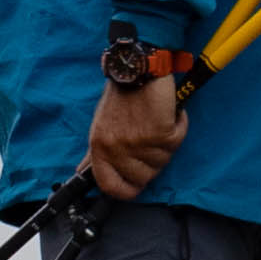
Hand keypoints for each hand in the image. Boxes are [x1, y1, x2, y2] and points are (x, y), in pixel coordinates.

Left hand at [79, 70, 190, 199]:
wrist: (137, 68)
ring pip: (163, 161)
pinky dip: (178, 126)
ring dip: (166, 143)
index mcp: (99, 148)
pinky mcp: (160, 132)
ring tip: (156, 120)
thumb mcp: (101, 127)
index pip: (110, 186)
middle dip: (153, 161)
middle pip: (144, 178)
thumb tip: (81, 172)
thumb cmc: (121, 98)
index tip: (136, 185)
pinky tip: (169, 113)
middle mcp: (117, 148)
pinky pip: (177, 140)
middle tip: (150, 138)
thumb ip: (95, 154)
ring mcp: (138, 142)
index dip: (126, 191)